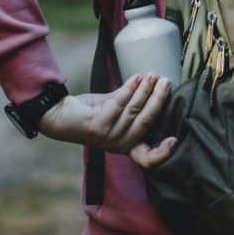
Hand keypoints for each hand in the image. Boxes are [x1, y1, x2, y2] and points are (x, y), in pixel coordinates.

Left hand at [37, 72, 178, 168]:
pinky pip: (119, 103)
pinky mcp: (97, 126)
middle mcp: (119, 145)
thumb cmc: (90, 112)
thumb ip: (132, 103)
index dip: (162, 153)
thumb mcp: (114, 110)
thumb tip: (152, 84)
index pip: (147, 159)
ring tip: (153, 75)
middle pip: (146, 123)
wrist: (58, 115)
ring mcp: (107, 137)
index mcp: (127, 146)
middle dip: (158, 100)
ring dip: (145, 90)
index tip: (175, 140)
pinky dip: (130, 88)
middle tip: (166, 82)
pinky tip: (137, 77)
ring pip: (134, 110)